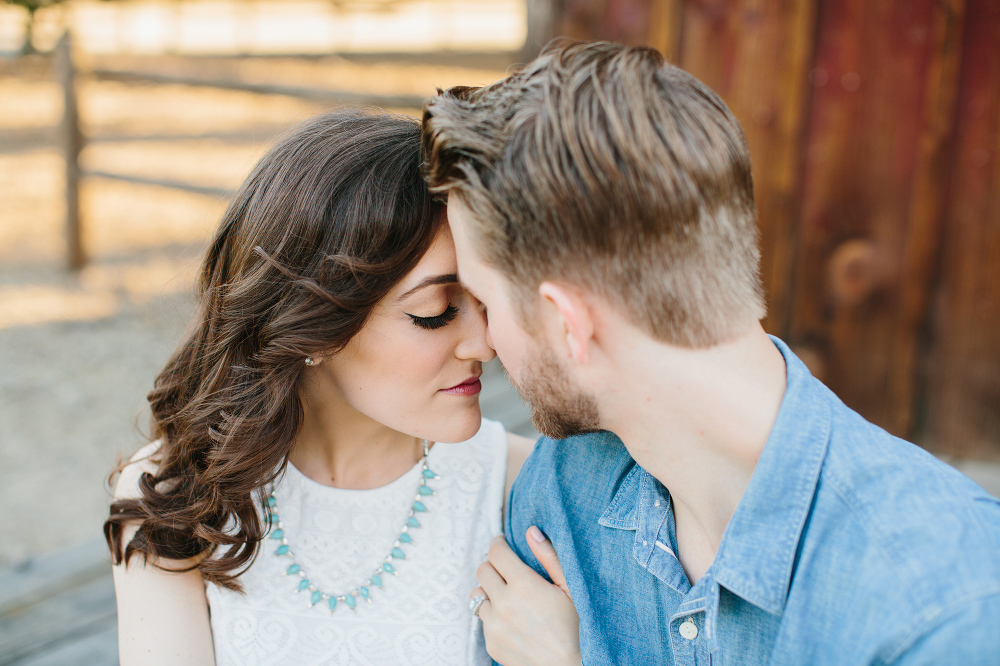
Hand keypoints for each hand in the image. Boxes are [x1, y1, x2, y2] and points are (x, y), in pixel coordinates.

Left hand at [470, 528, 581, 665]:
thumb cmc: (576, 628)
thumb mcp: (570, 589)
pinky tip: (512, 619)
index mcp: (524, 585)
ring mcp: (495, 625)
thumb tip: (531, 531)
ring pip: (477, 594)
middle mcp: (504, 603)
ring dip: (489, 590)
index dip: (498, 543)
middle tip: (506, 569)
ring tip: (507, 596)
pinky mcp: (490, 642)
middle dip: (493, 565)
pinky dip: (493, 614)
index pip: (496, 552)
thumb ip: (549, 557)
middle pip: (482, 570)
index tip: (502, 543)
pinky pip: (483, 619)